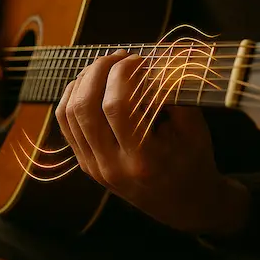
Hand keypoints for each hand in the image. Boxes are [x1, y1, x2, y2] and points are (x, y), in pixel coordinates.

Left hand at [55, 49, 248, 236]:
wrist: (183, 203)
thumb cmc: (193, 160)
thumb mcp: (194, 127)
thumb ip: (171, 93)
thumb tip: (147, 60)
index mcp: (143, 160)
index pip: (117, 107)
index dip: (123, 74)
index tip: (139, 60)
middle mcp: (112, 166)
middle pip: (85, 108)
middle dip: (99, 71)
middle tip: (119, 56)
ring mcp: (94, 167)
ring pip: (68, 113)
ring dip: (84, 80)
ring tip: (106, 66)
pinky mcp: (85, 164)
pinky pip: (65, 123)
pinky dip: (73, 96)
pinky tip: (91, 83)